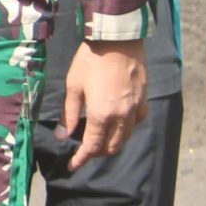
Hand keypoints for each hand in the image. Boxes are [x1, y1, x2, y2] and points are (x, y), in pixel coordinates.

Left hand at [60, 38, 145, 172]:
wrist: (117, 39)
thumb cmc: (90, 60)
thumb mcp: (73, 86)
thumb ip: (68, 114)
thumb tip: (62, 136)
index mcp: (101, 115)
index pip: (92, 147)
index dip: (81, 159)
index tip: (73, 166)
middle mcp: (121, 117)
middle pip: (111, 147)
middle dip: (96, 153)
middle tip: (84, 152)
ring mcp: (135, 108)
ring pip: (126, 137)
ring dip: (112, 143)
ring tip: (99, 140)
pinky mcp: (143, 99)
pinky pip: (137, 122)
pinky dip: (127, 129)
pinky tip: (118, 124)